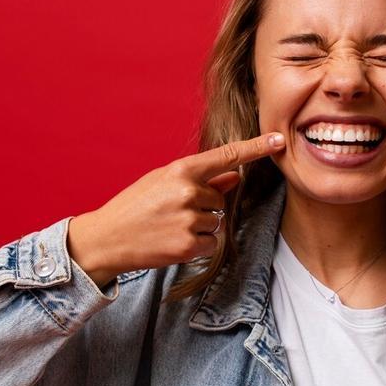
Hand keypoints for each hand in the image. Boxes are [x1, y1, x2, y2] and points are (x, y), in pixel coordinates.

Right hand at [66, 132, 285, 286]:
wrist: (107, 238)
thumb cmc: (135, 207)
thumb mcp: (163, 184)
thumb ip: (202, 181)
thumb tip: (235, 177)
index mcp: (181, 170)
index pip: (227, 155)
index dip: (256, 147)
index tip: (279, 139)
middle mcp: (188, 192)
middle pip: (220, 199)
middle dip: (203, 206)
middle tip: (170, 212)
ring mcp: (189, 219)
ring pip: (216, 222)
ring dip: (199, 227)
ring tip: (168, 226)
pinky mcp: (189, 245)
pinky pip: (210, 243)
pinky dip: (196, 245)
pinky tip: (172, 241)